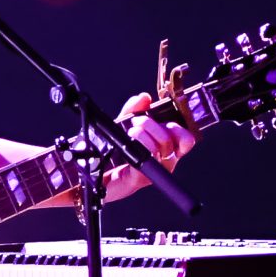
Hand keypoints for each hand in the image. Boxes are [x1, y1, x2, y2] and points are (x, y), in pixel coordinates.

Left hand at [104, 82, 197, 201]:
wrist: (90, 172)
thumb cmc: (110, 152)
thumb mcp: (121, 125)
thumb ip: (132, 110)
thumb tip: (143, 98)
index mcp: (163, 147)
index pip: (185, 140)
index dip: (180, 131)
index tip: (166, 122)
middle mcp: (162, 160)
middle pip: (172, 141)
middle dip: (154, 125)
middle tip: (138, 121)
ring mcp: (152, 171)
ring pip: (162, 149)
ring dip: (146, 134)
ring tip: (132, 131)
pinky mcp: (140, 179)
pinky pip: (148, 160)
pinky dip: (141, 145)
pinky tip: (129, 141)